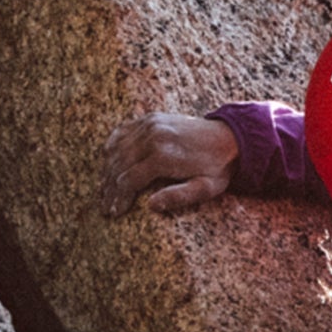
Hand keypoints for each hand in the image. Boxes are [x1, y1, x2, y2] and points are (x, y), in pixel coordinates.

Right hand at [99, 110, 237, 217]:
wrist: (228, 137)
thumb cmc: (217, 168)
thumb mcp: (205, 188)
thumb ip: (179, 197)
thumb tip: (151, 206)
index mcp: (164, 156)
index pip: (130, 180)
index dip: (119, 198)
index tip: (114, 212)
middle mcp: (153, 136)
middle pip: (119, 165)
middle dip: (109, 188)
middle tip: (104, 206)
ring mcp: (149, 124)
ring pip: (116, 149)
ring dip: (106, 171)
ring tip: (103, 190)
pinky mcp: (150, 119)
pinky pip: (121, 132)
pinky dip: (111, 148)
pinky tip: (107, 163)